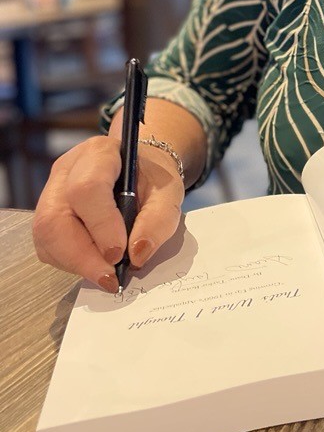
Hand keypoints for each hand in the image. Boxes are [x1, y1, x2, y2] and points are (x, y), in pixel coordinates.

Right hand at [32, 135, 183, 292]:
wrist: (140, 172)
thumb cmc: (152, 181)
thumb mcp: (169, 194)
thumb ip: (158, 221)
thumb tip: (136, 255)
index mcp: (99, 153)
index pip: (87, 188)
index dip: (101, 225)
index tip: (119, 254)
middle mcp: (67, 170)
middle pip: (54, 217)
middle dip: (81, 256)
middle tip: (110, 278)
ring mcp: (51, 192)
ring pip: (46, 235)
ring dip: (75, 263)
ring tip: (106, 272)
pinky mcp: (46, 214)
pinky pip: (47, 246)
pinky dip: (70, 262)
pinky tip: (94, 262)